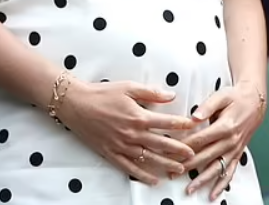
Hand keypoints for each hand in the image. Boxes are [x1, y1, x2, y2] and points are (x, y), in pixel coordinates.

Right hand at [55, 79, 198, 185]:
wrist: (76, 104)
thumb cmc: (101, 93)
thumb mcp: (128, 87)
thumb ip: (151, 93)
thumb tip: (171, 95)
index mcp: (138, 116)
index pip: (167, 123)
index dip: (182, 125)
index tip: (192, 127)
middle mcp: (133, 134)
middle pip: (162, 144)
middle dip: (180, 150)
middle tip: (192, 154)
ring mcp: (123, 146)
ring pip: (150, 159)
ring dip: (167, 164)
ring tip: (180, 169)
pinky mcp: (112, 153)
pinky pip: (131, 168)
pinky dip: (143, 175)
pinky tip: (154, 180)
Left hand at [183, 82, 266, 199]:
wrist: (255, 102)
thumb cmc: (236, 98)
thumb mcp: (221, 96)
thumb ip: (207, 106)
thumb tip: (194, 117)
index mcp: (225, 127)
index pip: (200, 140)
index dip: (184, 147)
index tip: (170, 153)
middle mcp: (230, 141)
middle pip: (205, 157)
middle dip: (187, 166)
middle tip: (172, 173)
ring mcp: (234, 150)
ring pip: (217, 168)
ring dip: (203, 180)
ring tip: (190, 189)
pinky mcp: (237, 154)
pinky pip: (230, 172)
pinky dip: (221, 184)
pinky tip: (214, 194)